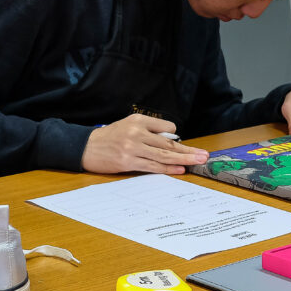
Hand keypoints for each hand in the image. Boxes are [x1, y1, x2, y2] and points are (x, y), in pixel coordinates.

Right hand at [81, 114, 208, 174]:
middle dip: (189, 151)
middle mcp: (137, 132)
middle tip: (204, 155)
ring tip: (198, 162)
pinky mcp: (128, 162)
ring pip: (163, 156)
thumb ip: (148, 132)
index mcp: (138, 120)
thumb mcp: (128, 125)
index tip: (178, 145)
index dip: (175, 139)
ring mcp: (132, 148)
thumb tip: (170, 143)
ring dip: (183, 160)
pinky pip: (152, 166)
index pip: (167, 129)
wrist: (86, 147)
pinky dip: (168, 168)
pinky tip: (180, 169)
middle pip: (169, 144)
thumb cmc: (109, 138)